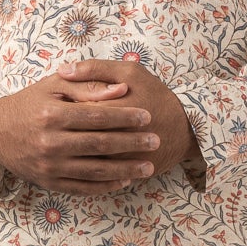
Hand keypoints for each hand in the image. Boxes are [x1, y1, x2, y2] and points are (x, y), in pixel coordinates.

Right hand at [0, 62, 171, 196]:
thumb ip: (87, 86)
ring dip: (125, 170)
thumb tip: (122, 89)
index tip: (147, 117)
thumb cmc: (28, 104)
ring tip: (148, 167)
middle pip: (100, 145)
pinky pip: (82, 187)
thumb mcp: (53, 87)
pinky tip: (124, 181)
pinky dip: (105, 186)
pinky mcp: (48, 182)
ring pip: (95, 171)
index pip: (97, 117)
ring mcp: (49, 166)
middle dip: (132, 144)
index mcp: (52, 115)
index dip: (125, 117)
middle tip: (155, 141)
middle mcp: (50, 143)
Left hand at [58, 58, 199, 182]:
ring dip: (72, 152)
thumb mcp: (130, 72)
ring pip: (84, 158)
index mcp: (109, 106)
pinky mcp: (123, 174)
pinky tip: (82, 160)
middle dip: (65, 131)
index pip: (73, 109)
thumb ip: (95, 69)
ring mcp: (118, 158)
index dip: (64, 107)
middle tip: (60, 126)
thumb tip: (63, 69)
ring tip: (68, 144)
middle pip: (75, 136)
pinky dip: (86, 168)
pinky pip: (97, 176)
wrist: (187, 128)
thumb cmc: (155, 95)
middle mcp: (112, 135)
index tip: (60, 104)